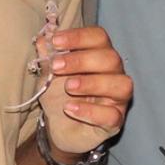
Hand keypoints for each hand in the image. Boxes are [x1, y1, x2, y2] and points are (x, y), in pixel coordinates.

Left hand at [39, 26, 131, 155]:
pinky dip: (91, 112)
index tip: (56, 42)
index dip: (79, 36)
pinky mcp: (114, 121)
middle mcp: (114, 74)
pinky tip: (70, 109)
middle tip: (57, 67)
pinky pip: (112, 115)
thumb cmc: (59, 95)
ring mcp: (118, 99)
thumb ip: (48, 56)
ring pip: (121, 84)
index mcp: (100, 55)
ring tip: (68, 87)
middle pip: (110, 58)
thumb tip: (43, 38)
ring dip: (92, 83)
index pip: (99, 37)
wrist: (57, 128)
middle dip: (82, 60)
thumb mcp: (49, 74)